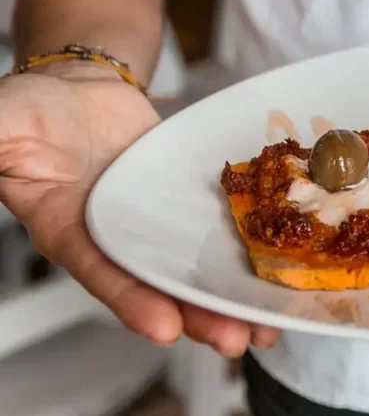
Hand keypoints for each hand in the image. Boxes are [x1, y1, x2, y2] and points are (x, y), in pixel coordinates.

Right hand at [0, 63, 279, 355]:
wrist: (81, 87)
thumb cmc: (34, 108)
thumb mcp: (5, 121)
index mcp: (65, 225)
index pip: (99, 270)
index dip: (131, 300)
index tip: (163, 328)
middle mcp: (117, 234)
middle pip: (159, 283)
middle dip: (197, 315)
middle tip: (237, 341)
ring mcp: (156, 221)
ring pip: (195, 265)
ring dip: (231, 297)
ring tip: (269, 325)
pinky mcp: (187, 201)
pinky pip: (218, 227)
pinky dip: (247, 249)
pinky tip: (281, 271)